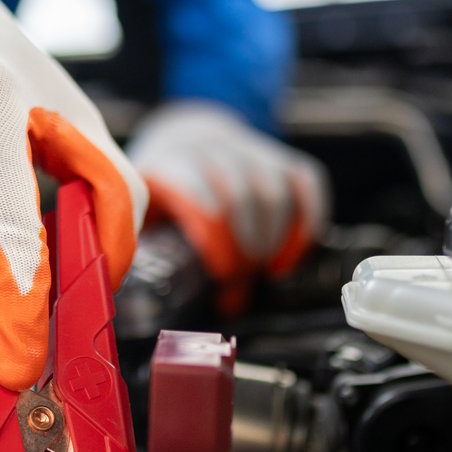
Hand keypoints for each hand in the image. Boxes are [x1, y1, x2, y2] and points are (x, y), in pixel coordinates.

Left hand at [128, 100, 328, 286]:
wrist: (184, 139)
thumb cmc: (163, 192)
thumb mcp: (143, 218)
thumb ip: (149, 256)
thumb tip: (174, 313)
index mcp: (166, 165)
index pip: (197, 197)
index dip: (215, 240)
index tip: (222, 273)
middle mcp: (207, 148)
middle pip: (239, 196)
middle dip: (245, 247)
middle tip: (240, 277)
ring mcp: (246, 148)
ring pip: (274, 191)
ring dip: (274, 240)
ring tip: (263, 270)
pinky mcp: (280, 154)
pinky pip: (306, 182)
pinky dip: (307, 223)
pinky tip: (292, 256)